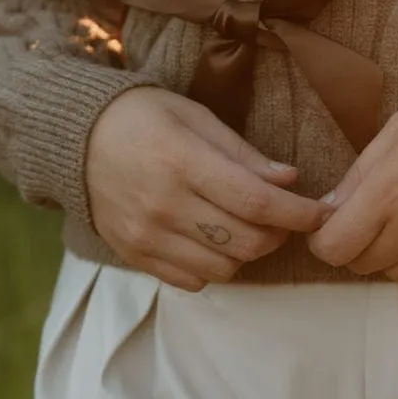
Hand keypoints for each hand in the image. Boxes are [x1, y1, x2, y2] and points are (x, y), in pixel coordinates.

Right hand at [85, 87, 332, 289]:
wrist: (76, 139)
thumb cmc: (144, 118)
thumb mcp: (195, 118)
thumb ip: (243, 154)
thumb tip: (290, 181)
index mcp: (182, 162)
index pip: (256, 203)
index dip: (299, 213)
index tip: (321, 213)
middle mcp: (164, 205)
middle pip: (247, 242)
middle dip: (280, 234)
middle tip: (284, 217)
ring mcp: (147, 236)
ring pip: (225, 267)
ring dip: (248, 251)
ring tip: (246, 226)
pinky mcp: (135, 256)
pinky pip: (194, 280)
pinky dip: (215, 266)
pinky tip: (213, 240)